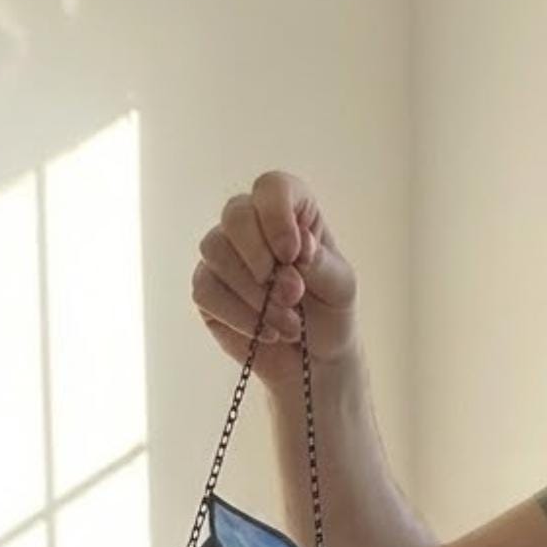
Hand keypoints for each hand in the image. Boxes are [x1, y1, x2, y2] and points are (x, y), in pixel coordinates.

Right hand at [192, 171, 359, 382]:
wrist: (311, 358)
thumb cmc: (329, 311)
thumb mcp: (341, 286)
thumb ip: (321, 263)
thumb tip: (298, 247)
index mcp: (290, 211)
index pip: (272, 188)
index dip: (278, 215)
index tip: (295, 254)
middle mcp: (251, 225)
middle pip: (235, 213)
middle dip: (260, 256)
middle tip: (292, 293)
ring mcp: (224, 255)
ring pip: (215, 250)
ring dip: (254, 293)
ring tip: (289, 323)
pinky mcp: (207, 289)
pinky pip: (206, 291)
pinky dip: (240, 316)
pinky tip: (268, 333)